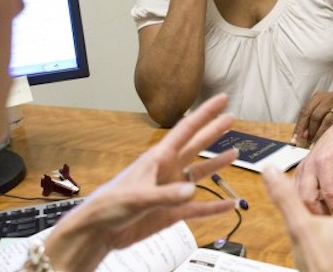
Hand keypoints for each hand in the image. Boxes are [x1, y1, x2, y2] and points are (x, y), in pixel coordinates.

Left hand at [42, 93, 239, 269]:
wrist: (98, 232)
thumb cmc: (110, 206)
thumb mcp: (138, 197)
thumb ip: (166, 195)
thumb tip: (192, 190)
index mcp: (158, 158)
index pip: (186, 130)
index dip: (205, 113)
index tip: (221, 99)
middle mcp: (167, 170)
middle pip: (195, 146)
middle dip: (213, 132)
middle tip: (231, 118)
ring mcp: (171, 191)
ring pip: (199, 173)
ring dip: (216, 164)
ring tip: (234, 153)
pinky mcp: (172, 212)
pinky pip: (198, 207)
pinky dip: (214, 206)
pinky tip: (229, 204)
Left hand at [290, 91, 332, 147]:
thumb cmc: (330, 111)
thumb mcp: (318, 110)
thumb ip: (308, 121)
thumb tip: (300, 137)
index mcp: (319, 95)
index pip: (305, 111)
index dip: (299, 126)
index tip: (295, 139)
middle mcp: (330, 97)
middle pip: (315, 115)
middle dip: (309, 131)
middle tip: (306, 143)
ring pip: (326, 121)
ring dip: (318, 135)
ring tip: (314, 144)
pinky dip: (329, 135)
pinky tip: (325, 142)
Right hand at [292, 114, 332, 214]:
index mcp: (325, 161)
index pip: (330, 194)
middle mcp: (309, 165)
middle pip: (308, 199)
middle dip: (321, 215)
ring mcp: (301, 170)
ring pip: (299, 199)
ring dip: (312, 212)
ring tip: (329, 223)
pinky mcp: (298, 175)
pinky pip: (297, 195)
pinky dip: (307, 206)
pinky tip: (320, 214)